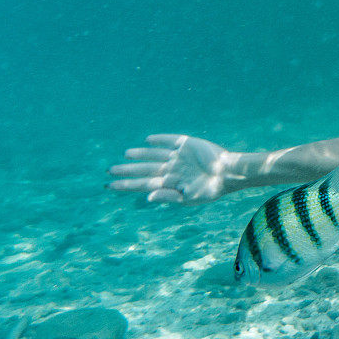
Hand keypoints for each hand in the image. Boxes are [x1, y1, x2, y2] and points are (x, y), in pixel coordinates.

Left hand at [107, 134, 233, 204]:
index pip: (143, 184)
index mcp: (169, 183)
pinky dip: (159, 139)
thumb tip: (148, 196)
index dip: (126, 184)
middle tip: (109, 170)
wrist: (229, 173)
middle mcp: (170, 169)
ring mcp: (177, 156)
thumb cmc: (211, 190)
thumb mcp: (190, 198)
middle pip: (144, 169)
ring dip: (140, 154)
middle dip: (127, 170)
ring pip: (153, 154)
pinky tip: (148, 140)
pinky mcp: (187, 144)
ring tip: (126, 154)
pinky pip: (169, 140)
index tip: (109, 185)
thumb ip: (169, 196)